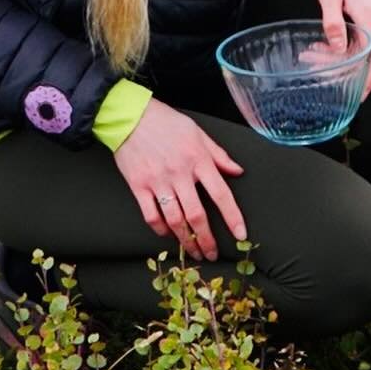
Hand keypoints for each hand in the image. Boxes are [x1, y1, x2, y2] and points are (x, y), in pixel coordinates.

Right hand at [112, 97, 246, 261]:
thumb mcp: (197, 132)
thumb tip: (238, 171)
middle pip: (197, 215)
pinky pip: (151, 216)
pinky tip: (168, 235)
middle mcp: (179, 172)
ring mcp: (158, 181)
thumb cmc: (166, 122)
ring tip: (194, 253)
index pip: (221, 193)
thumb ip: (218, 154)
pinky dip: (161, 230)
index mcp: (198, 158)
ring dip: (186, 241)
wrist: (130, 115)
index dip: (233, 217)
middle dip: (207, 240)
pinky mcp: (139, 186)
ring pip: (175, 221)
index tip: (240, 235)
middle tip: (212, 254)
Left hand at [315, 0, 370, 96]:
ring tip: (313, 53)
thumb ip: (333, 22)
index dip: (369, 79)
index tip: (359, 96)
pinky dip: (346, 46)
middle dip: (341, 66)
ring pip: (363, 49)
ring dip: (339, 56)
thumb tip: (338, 47)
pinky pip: (365, 41)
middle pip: (366, 56)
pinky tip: (325, 45)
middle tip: (313, 65)